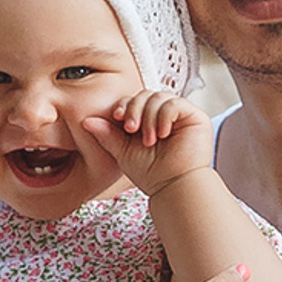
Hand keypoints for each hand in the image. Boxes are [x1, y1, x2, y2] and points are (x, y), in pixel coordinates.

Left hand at [84, 89, 208, 194]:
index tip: (117, 118)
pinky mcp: (195, 117)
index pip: (135, 101)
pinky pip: (175, 103)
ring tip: (149, 140)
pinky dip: (164, 116)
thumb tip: (86, 120)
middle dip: (134, 108)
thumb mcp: (123, 151)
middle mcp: (165, 116)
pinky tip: (162, 134)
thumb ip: (107, 135)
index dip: (124, 105)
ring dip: (149, 117)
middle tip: (130, 129)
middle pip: (146, 94)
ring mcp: (181, 116)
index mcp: (148, 121)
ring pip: (159, 97)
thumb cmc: (150, 174)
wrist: (172, 187)